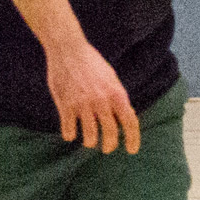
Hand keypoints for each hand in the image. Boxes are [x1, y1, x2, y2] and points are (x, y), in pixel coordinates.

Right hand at [43, 37, 140, 153]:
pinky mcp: (66, 105)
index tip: (132, 150)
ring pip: (90, 137)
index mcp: (116, 93)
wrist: (68, 49)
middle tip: (107, 149)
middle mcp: (102, 101)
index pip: (130, 122)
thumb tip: (127, 115)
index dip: (133, 139)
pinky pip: (69, 131)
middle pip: (111, 133)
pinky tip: (70, 133)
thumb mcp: (111, 78)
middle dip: (110, 145)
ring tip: (89, 141)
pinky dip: (70, 134)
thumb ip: (118, 97)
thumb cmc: (91, 63)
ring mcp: (83, 104)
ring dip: (90, 142)